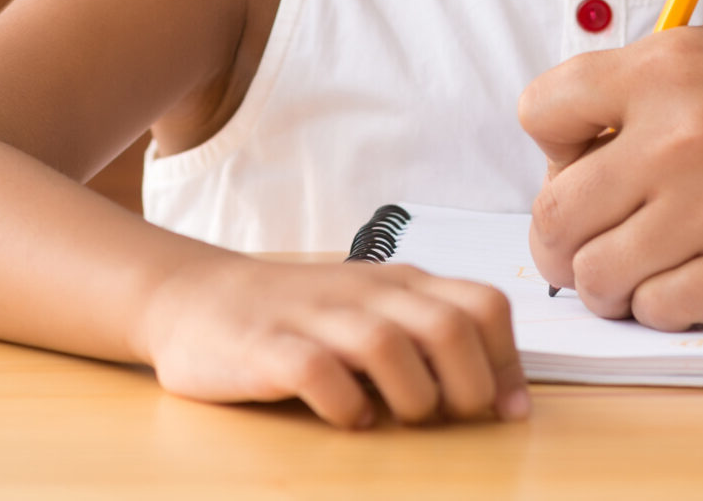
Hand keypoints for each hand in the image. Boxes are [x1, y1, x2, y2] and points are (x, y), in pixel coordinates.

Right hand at [132, 255, 528, 429]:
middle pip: (447, 325)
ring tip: (398, 418)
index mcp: (397, 283)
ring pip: (386, 344)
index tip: (509, 410)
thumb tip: (498, 393)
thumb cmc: (296, 316)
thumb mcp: (368, 308)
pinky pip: (316, 374)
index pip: (482, 304)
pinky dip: (344, 406)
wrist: (193, 297)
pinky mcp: (266, 348)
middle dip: (468, 384)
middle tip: (453, 417)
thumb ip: (424, 335)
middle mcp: (362, 292)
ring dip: (411, 395)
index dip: (507, 361)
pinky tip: (348, 419)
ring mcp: (313, 318)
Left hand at [518, 20, 702, 328]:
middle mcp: (675, 137)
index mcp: (666, 67)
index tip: (580, 163)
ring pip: (597, 276)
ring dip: (607, 283)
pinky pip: (660, 312)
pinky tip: (688, 285)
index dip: (552, 147)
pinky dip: (662, 309)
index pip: (539, 112)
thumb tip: (587, 137)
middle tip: (585, 243)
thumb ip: (655, 83)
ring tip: (636, 271)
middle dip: (560, 237)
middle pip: (554, 212)